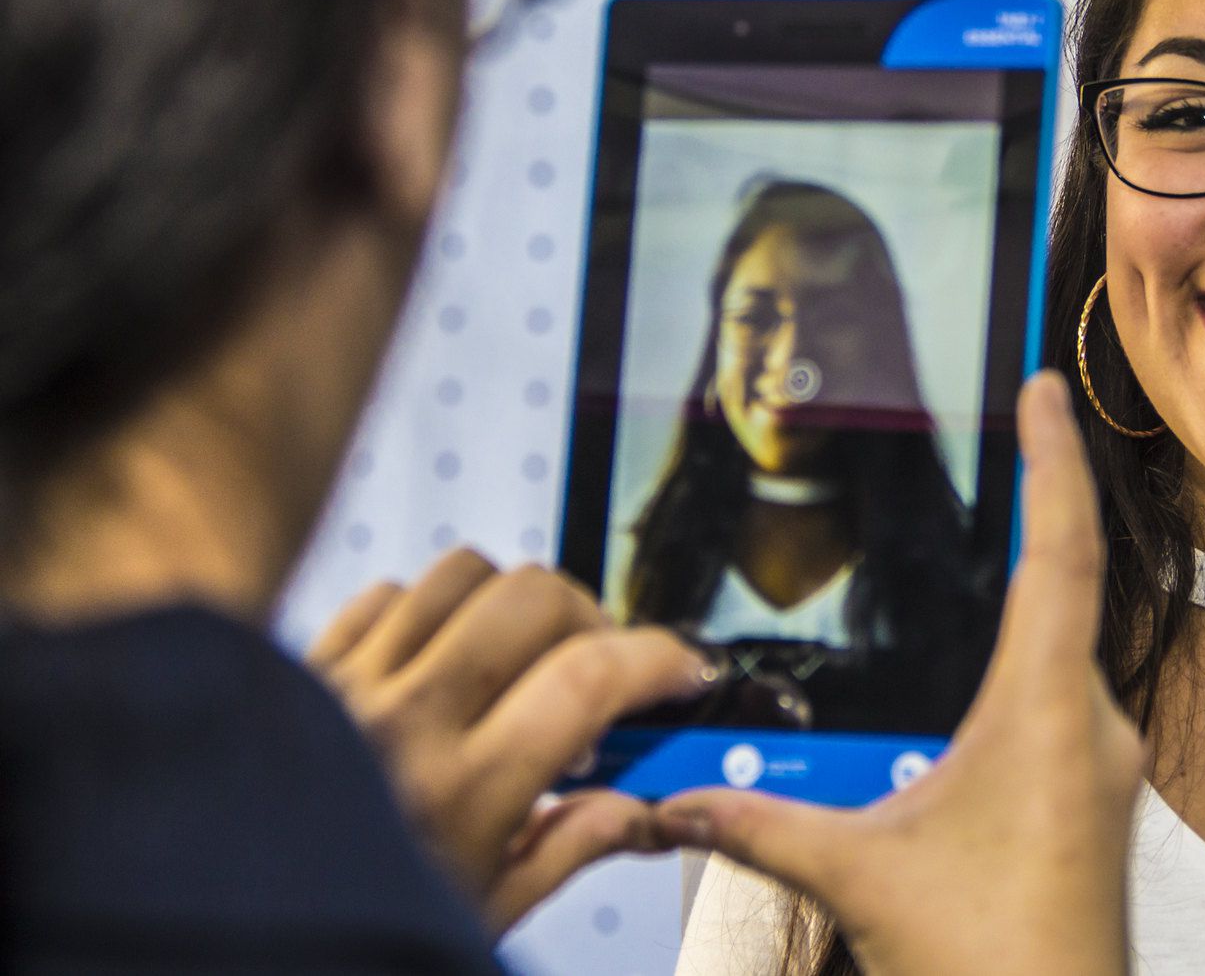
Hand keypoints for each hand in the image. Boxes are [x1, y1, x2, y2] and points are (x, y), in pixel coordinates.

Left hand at [308, 551, 715, 932]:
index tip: (683, 669)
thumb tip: (653, 808)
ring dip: (513, 605)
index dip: (658, 658)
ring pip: (465, 574)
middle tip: (599, 665)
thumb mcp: (484, 909)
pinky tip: (443, 662)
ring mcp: (348, 684)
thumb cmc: (356, 923)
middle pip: (534, 599)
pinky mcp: (306, 666)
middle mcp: (402, 724)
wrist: (229, 923)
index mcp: (459, 795)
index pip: (587, 681)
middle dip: (591, 619)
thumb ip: (574, 844)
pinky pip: (388, 592)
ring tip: (520, 661)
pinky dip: (431, 610)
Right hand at [662, 372, 1145, 975]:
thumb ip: (761, 823)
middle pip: (1068, 583)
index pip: (1059, 550)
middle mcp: (1091, 725)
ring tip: (998, 526)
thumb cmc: (989, 964)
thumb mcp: (859, 875)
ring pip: (1064, 647)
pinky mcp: (1094, 798)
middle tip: (1023, 422)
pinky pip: (1062, 699)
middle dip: (1041, 503)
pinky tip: (981, 678)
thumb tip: (673, 799)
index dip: (1053, 458)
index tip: (1045, 385)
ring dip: (1027, 592)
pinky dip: (1024, 661)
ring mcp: (1102, 764)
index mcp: (1045, 714)